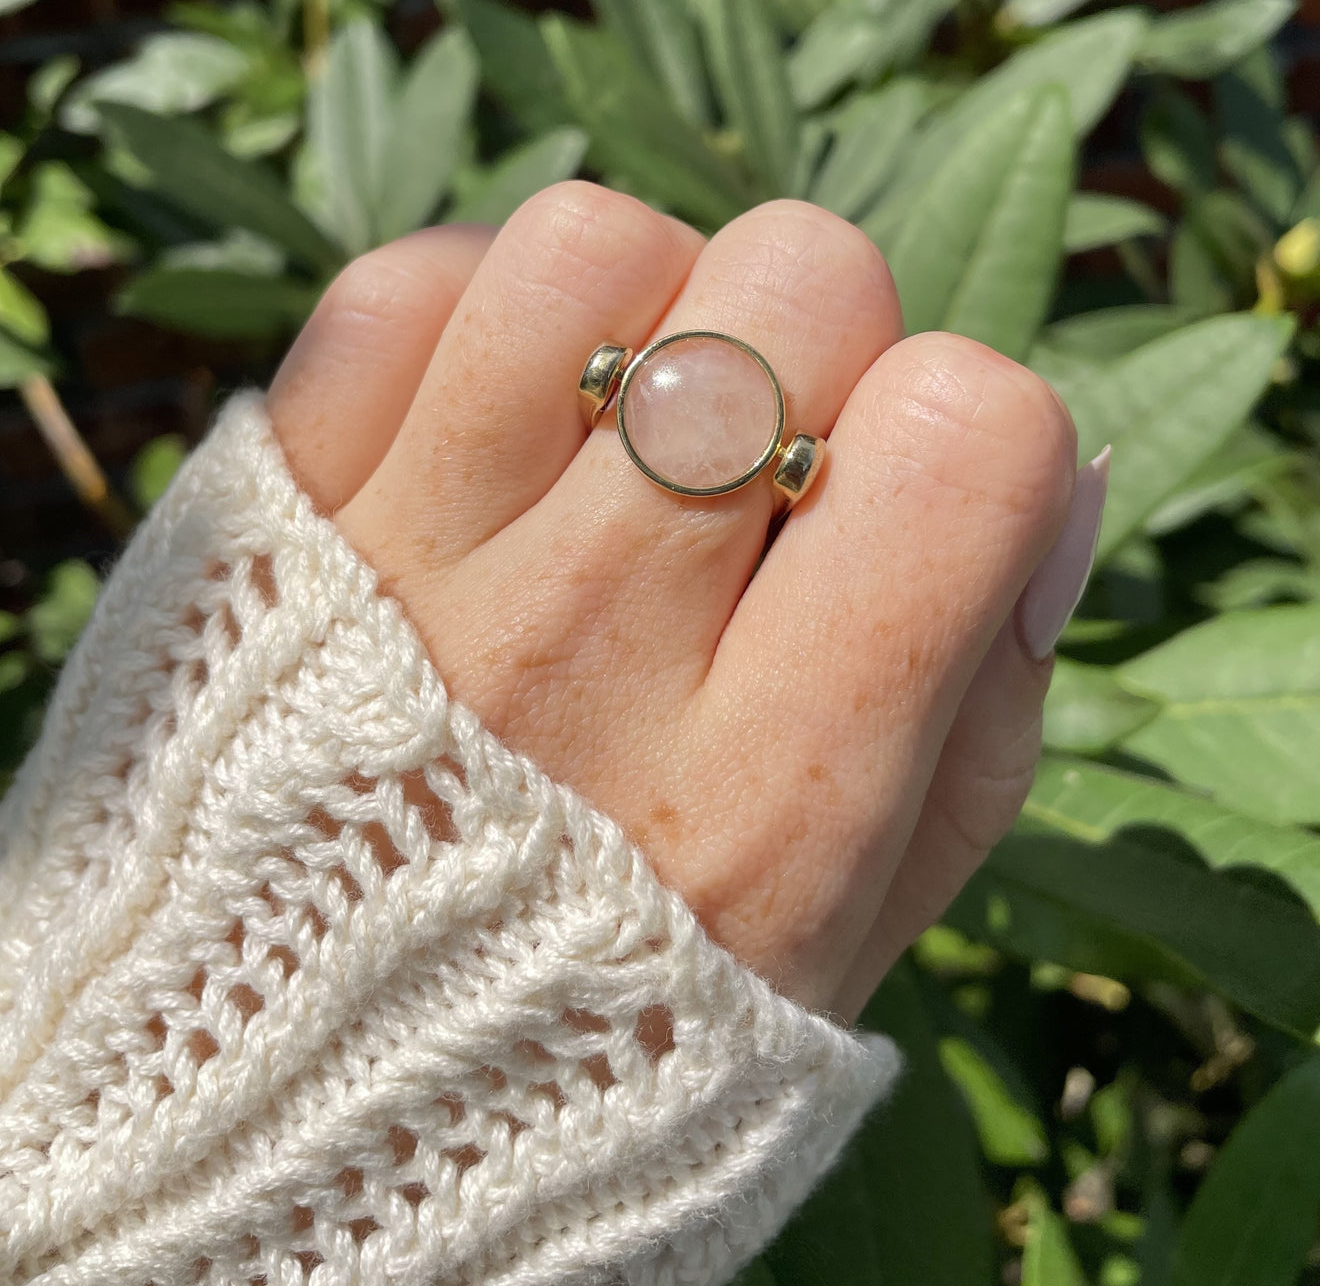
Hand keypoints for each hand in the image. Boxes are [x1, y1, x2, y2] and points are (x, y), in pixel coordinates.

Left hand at [267, 183, 1095, 1016]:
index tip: (900, 500)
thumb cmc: (613, 1010)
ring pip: (593, 248)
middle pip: (793, 284)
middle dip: (821, 340)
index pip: (964, 434)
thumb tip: (1049, 475)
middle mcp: (584, 660)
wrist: (302, 1081)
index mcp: (770, 792)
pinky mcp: (278, 518)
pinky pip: (403, 285)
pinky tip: (495, 419)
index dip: (968, 428)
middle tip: (764, 456)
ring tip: (624, 418)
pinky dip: (472, 312)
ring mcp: (407, 574)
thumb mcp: (853, 932)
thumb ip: (988, 712)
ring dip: (647, 301)